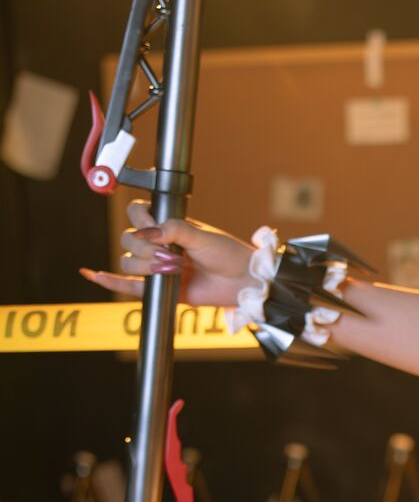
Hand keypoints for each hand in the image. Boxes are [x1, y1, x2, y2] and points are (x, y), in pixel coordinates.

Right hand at [79, 200, 252, 307]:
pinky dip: (110, 281)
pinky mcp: (160, 289)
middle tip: (171, 256)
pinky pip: (128, 286)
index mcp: (168, 226)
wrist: (242, 281)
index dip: (141, 219)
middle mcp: (159, 244)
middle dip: (144, 248)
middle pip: (127, 240)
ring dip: (143, 266)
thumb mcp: (202, 236)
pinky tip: (94, 275)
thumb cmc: (228, 254)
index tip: (156, 227)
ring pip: (127, 263)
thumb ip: (174, 229)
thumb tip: (147, 231)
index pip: (137, 213)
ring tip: (172, 270)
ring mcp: (157, 266)